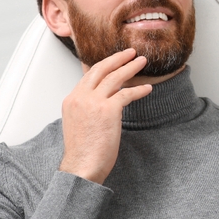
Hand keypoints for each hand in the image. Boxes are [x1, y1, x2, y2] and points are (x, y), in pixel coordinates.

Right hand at [59, 48, 151, 183]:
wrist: (81, 167)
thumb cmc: (82, 152)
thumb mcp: (78, 123)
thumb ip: (87, 109)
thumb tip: (102, 103)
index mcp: (71, 100)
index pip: (89, 75)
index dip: (104, 65)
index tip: (115, 61)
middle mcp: (80, 97)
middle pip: (100, 69)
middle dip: (117, 58)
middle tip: (130, 52)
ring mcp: (93, 102)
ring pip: (115, 77)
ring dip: (131, 67)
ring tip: (142, 61)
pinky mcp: (108, 110)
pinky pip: (127, 94)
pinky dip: (139, 90)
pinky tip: (148, 89)